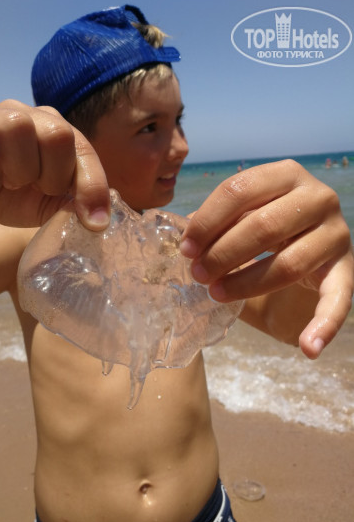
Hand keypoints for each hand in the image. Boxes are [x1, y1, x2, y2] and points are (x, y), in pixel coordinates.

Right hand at [0, 96, 109, 228]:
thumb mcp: (43, 208)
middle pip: (58, 134)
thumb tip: (97, 217)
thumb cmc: (4, 196)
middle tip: (36, 190)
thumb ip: (70, 206)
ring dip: (18, 167)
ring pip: (19, 126)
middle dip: (52, 175)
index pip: (85, 152)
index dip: (93, 187)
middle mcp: (29, 117)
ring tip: (8, 182)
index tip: (95, 222)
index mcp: (56, 135)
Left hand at [180, 159, 353, 356]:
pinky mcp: (347, 268)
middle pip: (263, 226)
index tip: (186, 249)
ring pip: (289, 263)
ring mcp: (336, 232)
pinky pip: (338, 298)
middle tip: (197, 274)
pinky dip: (324, 325)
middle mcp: (318, 196)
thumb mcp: (245, 213)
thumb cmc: (268, 225)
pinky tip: (308, 348)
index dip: (207, 221)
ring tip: (217, 295)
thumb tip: (183, 234)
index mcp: (286, 174)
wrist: (312, 239)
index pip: (239, 189)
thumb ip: (220, 220)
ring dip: (247, 284)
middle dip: (223, 253)